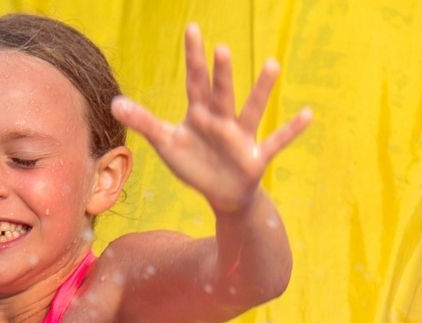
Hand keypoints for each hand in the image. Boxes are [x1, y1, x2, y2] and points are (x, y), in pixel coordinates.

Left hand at [110, 24, 311, 214]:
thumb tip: (113, 103)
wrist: (223, 193)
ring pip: (252, 109)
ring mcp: (241, 136)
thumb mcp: (166, 143)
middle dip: (221, 74)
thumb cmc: (195, 163)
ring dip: (262, 89)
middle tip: (221, 49)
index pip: (195, 80)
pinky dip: (291, 130)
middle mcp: (222, 119)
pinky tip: (308, 114)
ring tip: (272, 63)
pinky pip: (277, 141)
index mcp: (200, 114)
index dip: (193, 57)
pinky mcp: (256, 156)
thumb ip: (144, 121)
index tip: (192, 29)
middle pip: (220, 93)